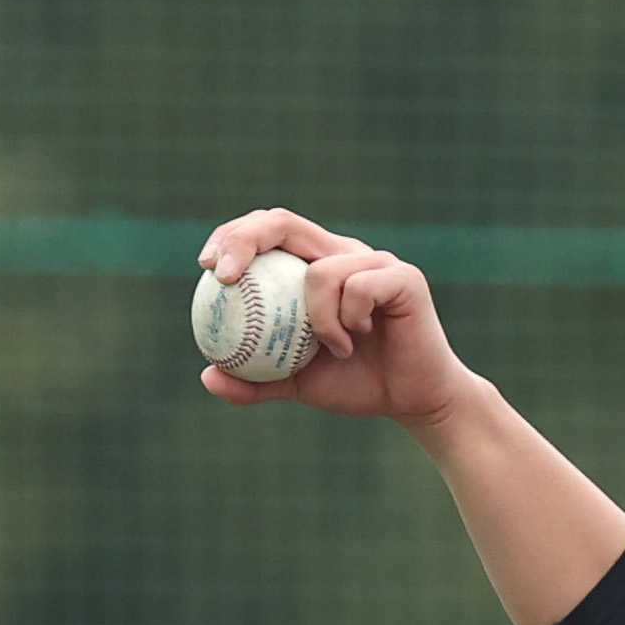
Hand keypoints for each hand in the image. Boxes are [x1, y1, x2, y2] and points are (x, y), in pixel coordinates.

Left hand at [196, 210, 479, 431]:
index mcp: (318, 265)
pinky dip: (346, 319)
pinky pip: (356, 288)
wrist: (417, 403)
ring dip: (315, 316)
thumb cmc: (359, 386)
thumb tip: (207, 375)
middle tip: (223, 276)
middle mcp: (345, 253)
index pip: (269, 232)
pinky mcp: (403, 278)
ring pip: (320, 270)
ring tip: (334, 348)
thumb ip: (255, 380)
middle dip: (243, 239)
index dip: (233, 237)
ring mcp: (376, 262)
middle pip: (284, 222)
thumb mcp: (297, 384)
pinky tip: (361, 339)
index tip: (208, 268)